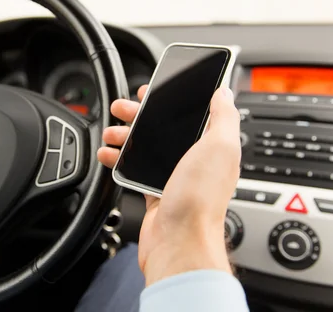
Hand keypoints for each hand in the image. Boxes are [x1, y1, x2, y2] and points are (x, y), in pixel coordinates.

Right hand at [98, 85, 240, 285]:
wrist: (178, 242)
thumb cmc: (201, 199)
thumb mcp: (220, 147)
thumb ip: (224, 117)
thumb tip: (224, 92)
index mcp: (213, 147)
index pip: (193, 114)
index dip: (172, 99)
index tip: (152, 91)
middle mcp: (195, 161)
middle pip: (163, 128)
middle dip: (140, 115)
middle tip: (122, 108)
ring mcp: (173, 176)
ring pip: (146, 147)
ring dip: (126, 136)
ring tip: (111, 131)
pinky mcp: (155, 192)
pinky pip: (134, 169)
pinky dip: (119, 160)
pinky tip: (108, 154)